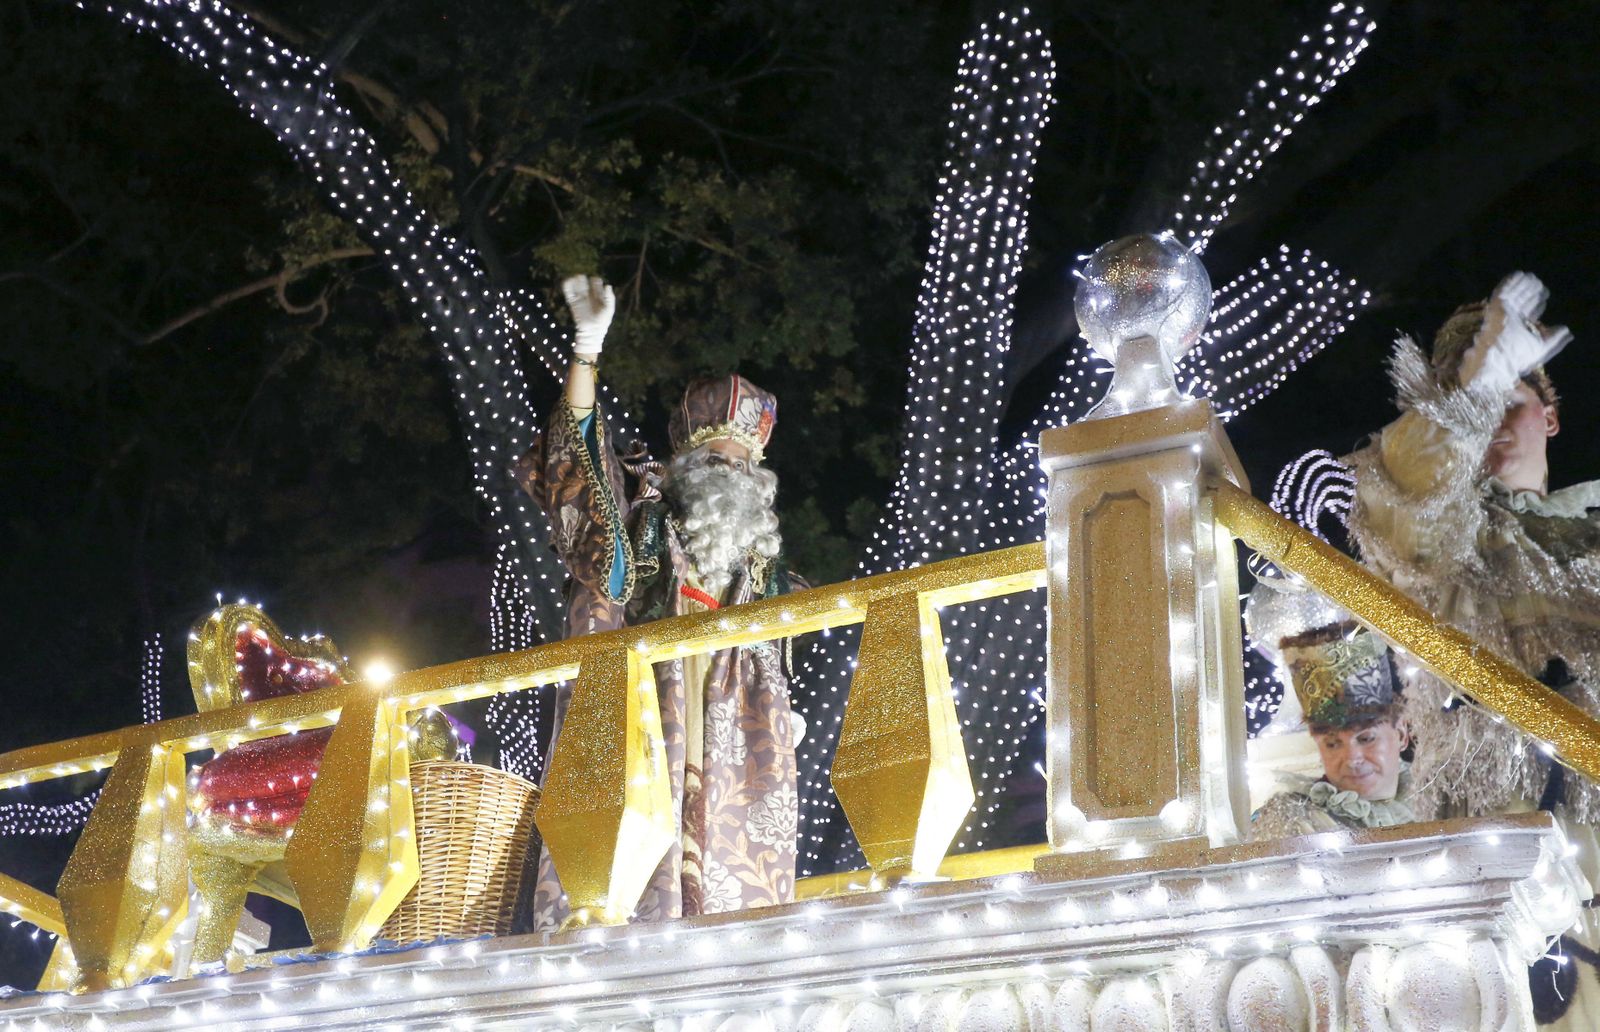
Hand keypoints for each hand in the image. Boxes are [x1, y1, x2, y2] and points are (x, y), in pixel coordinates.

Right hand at [561, 274, 614, 356]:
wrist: (591, 332)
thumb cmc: (602, 322)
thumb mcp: (609, 309)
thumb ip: (610, 297)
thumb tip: (608, 285)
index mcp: (598, 296)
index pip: (596, 284)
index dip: (595, 281)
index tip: (595, 282)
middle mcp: (589, 296)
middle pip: (585, 283)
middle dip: (583, 279)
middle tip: (582, 277)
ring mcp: (580, 299)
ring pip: (576, 286)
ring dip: (575, 280)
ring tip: (576, 277)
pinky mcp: (573, 303)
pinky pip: (568, 293)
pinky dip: (567, 286)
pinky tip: (568, 281)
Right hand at [1457, 271, 1570, 390]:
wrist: (1499, 357)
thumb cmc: (1519, 356)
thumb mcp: (1542, 348)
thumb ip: (1555, 338)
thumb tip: (1565, 329)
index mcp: (1520, 328)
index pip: (1529, 312)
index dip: (1537, 303)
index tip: (1545, 296)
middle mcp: (1511, 319)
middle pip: (1522, 301)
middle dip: (1530, 292)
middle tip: (1539, 284)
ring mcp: (1503, 312)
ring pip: (1513, 295)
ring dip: (1522, 285)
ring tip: (1531, 277)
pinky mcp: (1496, 307)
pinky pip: (1502, 292)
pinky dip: (1509, 283)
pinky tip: (1518, 275)